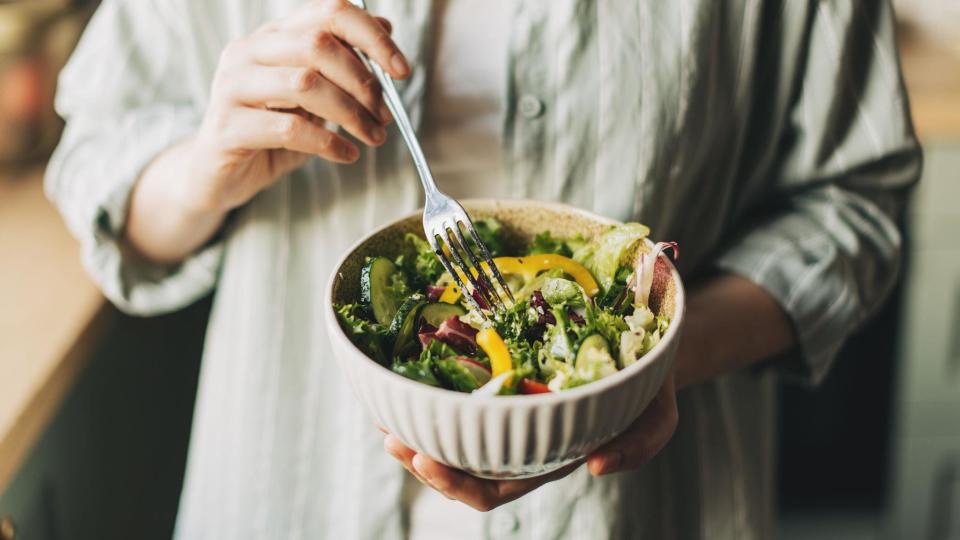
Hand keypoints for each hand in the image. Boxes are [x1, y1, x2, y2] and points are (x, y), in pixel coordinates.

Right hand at [185, 0, 407, 213]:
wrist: (220, 175)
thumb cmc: (272, 132)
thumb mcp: (315, 96)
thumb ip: (343, 63)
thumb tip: (385, 28)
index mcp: (272, 36)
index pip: (328, 11)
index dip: (371, 36)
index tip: (401, 70)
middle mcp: (248, 51)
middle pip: (318, 44)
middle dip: (363, 81)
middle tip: (384, 114)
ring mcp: (232, 86)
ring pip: (305, 83)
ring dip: (350, 113)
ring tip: (373, 137)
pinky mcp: (227, 126)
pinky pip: (288, 129)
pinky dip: (328, 142)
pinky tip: (346, 154)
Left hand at [383, 371, 677, 511]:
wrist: (647, 345)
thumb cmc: (650, 384)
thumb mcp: (660, 415)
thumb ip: (641, 444)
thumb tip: (599, 467)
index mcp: (550, 454)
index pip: (497, 485)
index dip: (457, 483)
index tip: (425, 458)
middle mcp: (522, 437)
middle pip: (462, 466)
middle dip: (422, 459)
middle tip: (391, 438)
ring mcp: (509, 409)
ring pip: (454, 432)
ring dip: (415, 428)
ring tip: (384, 414)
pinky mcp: (502, 377)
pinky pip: (459, 393)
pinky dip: (430, 391)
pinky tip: (404, 379)